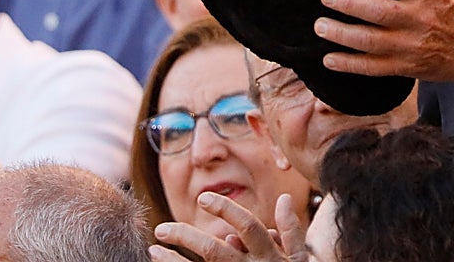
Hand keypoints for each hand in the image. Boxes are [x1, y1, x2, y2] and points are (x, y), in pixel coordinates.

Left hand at [150, 193, 306, 261]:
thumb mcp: (300, 259)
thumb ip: (292, 230)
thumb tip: (284, 198)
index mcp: (269, 257)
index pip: (247, 227)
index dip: (225, 210)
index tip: (202, 199)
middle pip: (214, 251)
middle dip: (186, 237)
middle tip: (162, 229)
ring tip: (153, 250)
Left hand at [314, 0, 453, 86]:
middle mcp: (421, 20)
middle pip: (379, 12)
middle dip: (349, 3)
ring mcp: (412, 46)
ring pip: (371, 42)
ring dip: (342, 34)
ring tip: (320, 25)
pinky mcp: (407, 66)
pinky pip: (374, 68)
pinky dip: (350, 65)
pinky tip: (329, 59)